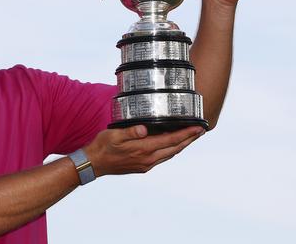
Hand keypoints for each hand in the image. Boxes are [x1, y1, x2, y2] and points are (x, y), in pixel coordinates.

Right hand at [83, 125, 204, 175]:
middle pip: (175, 149)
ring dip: (181, 145)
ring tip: (190, 137)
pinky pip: (162, 158)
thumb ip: (130, 131)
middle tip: (200, 130)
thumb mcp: (114, 135)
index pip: (171, 140)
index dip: (186, 134)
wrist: (94, 164)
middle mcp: (148, 159)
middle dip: (189, 139)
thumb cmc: (102, 147)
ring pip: (170, 154)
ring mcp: (146, 165)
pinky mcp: (142, 167)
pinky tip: (171, 145)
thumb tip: (144, 129)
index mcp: (143, 150)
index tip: (198, 128)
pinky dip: (171, 150)